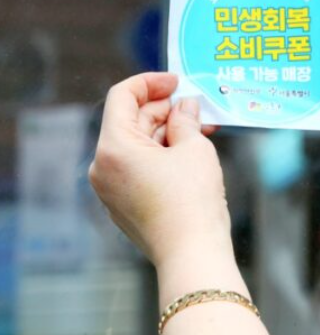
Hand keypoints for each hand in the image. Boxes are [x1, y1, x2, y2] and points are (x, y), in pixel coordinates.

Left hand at [89, 73, 231, 268]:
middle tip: (198, 107)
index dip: (150, 82)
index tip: (177, 81)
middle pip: (130, 122)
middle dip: (164, 110)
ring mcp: (110, 189)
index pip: (122, 97)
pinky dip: (162, 155)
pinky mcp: (124, 205)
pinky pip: (139, 168)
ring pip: (137, 146)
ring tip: (201, 130)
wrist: (192, 253)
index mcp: (113, 147)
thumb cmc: (192, 200)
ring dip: (167, 133)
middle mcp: (102, 167)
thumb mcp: (194, 148)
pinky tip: (190, 155)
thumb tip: (185, 107)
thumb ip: (185, 120)